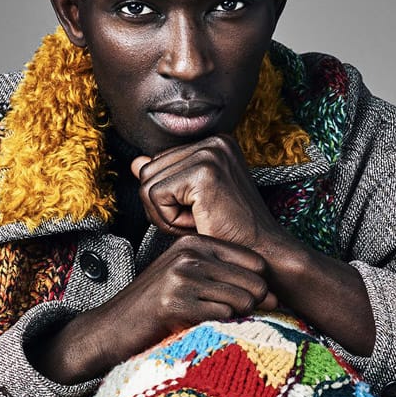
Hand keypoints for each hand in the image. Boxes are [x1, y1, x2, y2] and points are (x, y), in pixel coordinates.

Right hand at [31, 234, 276, 383]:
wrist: (110, 328)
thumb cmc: (154, 307)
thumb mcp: (186, 278)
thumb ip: (223, 276)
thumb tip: (273, 294)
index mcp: (194, 242)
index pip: (254, 261)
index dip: (260, 286)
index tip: (248, 302)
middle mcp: (189, 254)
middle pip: (254, 282)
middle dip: (253, 305)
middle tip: (234, 317)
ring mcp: (181, 276)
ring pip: (243, 300)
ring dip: (236, 318)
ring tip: (213, 321)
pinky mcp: (175, 302)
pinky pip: (222, 316)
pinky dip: (218, 327)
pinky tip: (198, 326)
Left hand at [132, 137, 375, 356]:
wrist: (259, 255)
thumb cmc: (229, 234)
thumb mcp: (190, 203)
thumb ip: (166, 179)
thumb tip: (136, 162)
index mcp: (214, 144)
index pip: (158, 163)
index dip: (168, 198)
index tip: (198, 212)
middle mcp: (214, 141)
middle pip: (148, 171)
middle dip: (163, 206)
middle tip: (197, 220)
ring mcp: (210, 153)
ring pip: (147, 184)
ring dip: (166, 215)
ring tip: (198, 221)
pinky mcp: (204, 172)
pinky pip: (155, 195)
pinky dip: (169, 219)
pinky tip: (198, 223)